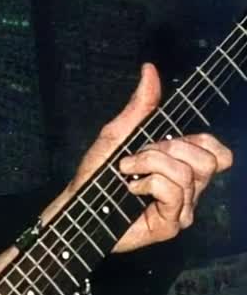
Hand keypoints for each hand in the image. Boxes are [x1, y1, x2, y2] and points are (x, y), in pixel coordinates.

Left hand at [65, 63, 232, 252]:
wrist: (77, 204)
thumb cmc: (97, 174)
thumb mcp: (118, 133)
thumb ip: (140, 105)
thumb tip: (150, 70)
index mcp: (181, 165)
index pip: (218, 152)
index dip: (200, 141)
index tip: (165, 140)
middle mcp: (187, 187)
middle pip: (207, 160)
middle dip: (166, 150)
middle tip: (137, 157)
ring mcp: (182, 208)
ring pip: (187, 174)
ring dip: (150, 165)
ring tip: (128, 172)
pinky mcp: (171, 225)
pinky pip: (174, 192)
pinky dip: (149, 184)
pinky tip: (132, 189)